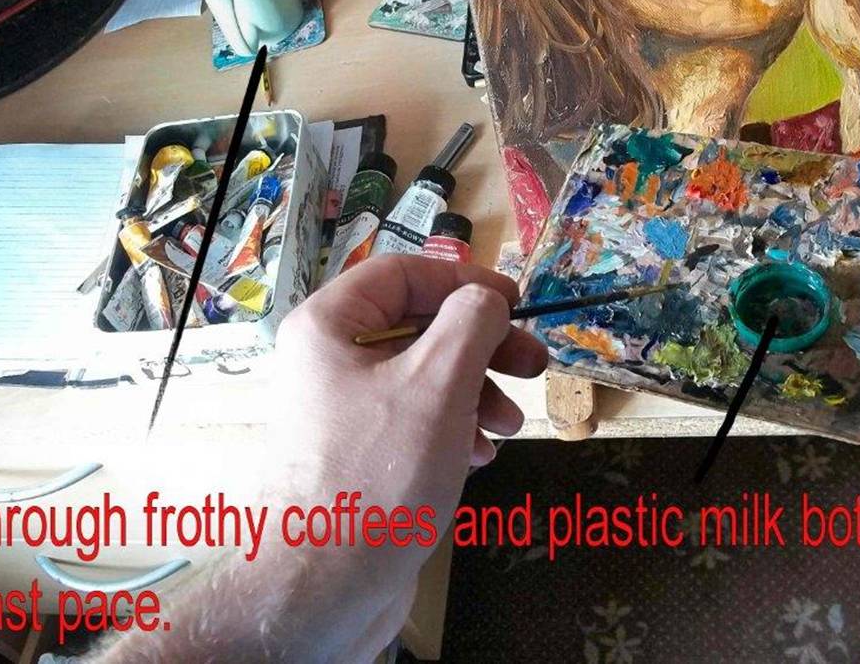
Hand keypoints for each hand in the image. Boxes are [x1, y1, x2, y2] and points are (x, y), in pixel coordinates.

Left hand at [98, 255, 546, 663]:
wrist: (325, 587)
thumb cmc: (379, 473)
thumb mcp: (437, 383)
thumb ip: (470, 323)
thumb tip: (486, 299)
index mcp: (330, 326)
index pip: (403, 272)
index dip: (464, 280)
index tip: (516, 304)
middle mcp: (329, 360)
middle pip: (418, 325)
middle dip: (482, 345)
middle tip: (534, 366)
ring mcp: (342, 410)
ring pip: (423, 377)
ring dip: (476, 392)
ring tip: (510, 425)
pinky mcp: (358, 454)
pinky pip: (414, 420)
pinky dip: (453, 429)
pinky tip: (478, 457)